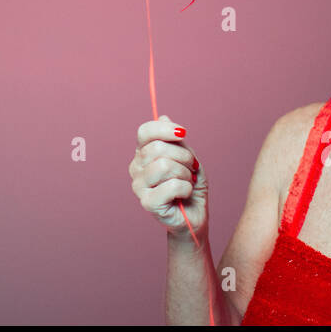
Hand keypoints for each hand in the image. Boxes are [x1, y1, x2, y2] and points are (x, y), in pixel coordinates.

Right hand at [130, 115, 206, 236]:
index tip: (183, 133)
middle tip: (191, 168)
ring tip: (188, 182)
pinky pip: (171, 186)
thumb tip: (164, 116)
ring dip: (185, 173)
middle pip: (158, 148)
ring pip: (165, 165)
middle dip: (184, 156)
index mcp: (142, 154)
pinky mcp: (147, 203)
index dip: (165, 128)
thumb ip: (176, 140)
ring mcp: (139, 186)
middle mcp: (136, 168)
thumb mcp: (187, 157)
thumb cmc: (190, 185)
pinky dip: (186, 188)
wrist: (194, 215)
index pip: (144, 132)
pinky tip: (184, 194)